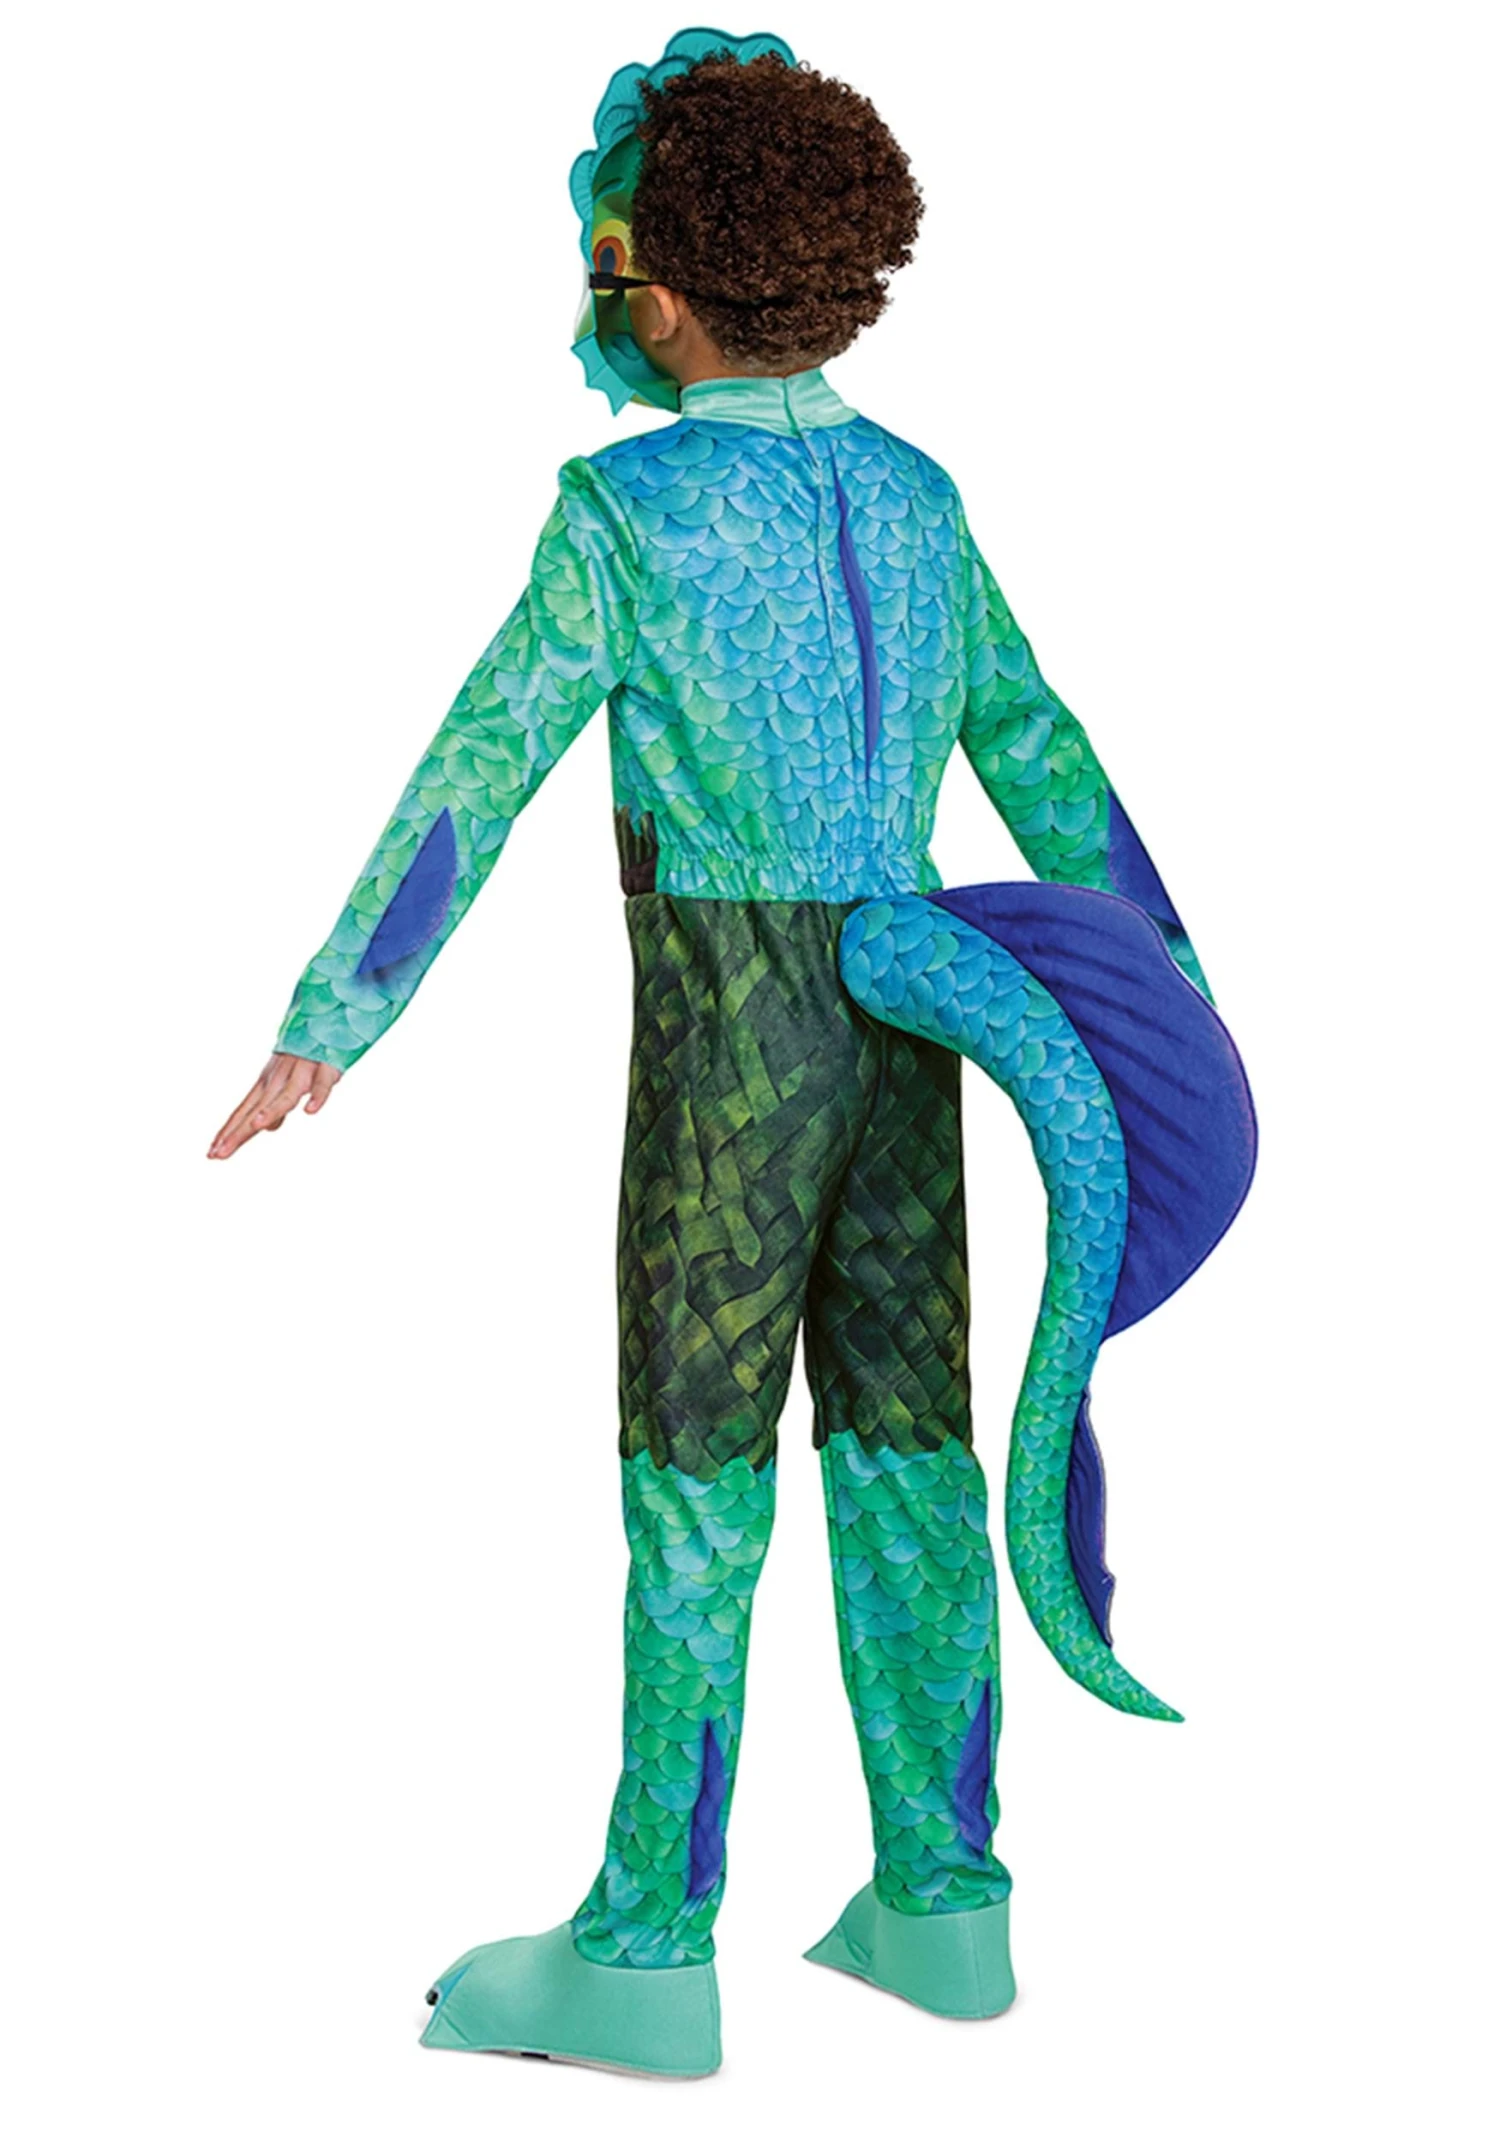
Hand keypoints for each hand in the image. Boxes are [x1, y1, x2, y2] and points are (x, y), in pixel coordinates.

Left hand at [208, 1052, 341, 1158]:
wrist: (324, 1020)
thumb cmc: (303, 1054)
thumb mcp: (286, 1082)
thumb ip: (277, 1106)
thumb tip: (269, 1129)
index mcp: (267, 1083)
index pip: (243, 1111)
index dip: (229, 1132)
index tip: (212, 1154)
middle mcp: (278, 1078)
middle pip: (256, 1108)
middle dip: (238, 1131)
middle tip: (220, 1153)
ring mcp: (301, 1071)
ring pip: (286, 1094)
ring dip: (272, 1109)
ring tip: (257, 1126)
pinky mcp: (326, 1067)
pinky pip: (322, 1083)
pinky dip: (317, 1095)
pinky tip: (310, 1110)